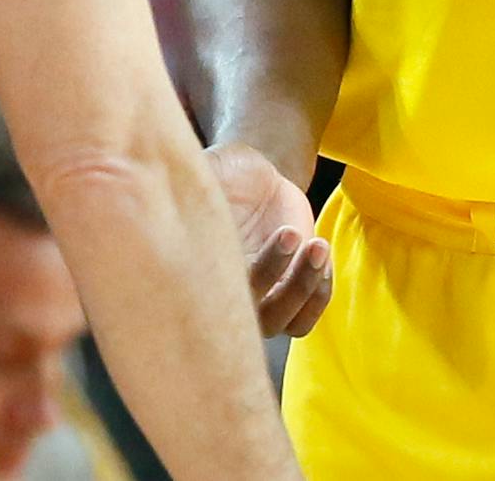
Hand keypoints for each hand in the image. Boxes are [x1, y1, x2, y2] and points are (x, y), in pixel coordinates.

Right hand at [207, 141, 332, 337]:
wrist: (257, 183)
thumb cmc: (227, 176)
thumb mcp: (211, 171)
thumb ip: (201, 182)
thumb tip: (175, 179)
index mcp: (204, 271)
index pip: (212, 298)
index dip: (231, 280)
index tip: (247, 239)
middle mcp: (231, 295)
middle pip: (255, 318)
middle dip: (277, 280)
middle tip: (289, 234)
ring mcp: (262, 300)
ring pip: (285, 322)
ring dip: (304, 288)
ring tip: (316, 244)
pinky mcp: (289, 295)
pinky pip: (305, 318)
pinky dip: (319, 293)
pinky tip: (319, 254)